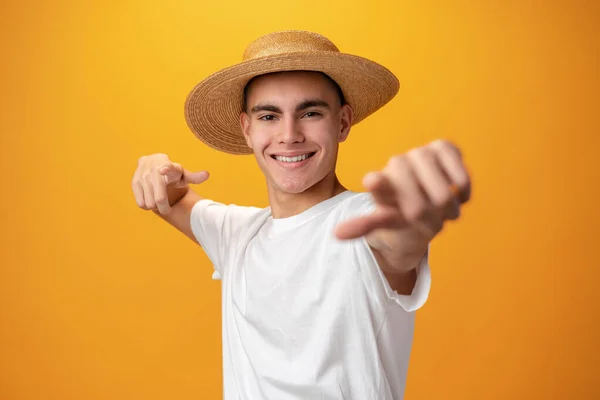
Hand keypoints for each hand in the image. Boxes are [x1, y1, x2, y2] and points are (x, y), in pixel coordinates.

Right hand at [131, 153, 208, 214]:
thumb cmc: (172, 172)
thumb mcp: (182, 174)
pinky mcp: (134, 182)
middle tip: (167, 208)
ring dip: (154, 207)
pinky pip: (140, 203)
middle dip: (164, 208)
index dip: (165, 169)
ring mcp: (143, 176)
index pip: (167, 167)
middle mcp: (154, 169)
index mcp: (168, 165)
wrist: (152, 161)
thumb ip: (194, 177)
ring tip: (158, 200)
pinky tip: (149, 199)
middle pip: (159, 199)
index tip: (161, 170)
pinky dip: (146, 206)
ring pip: (149, 203)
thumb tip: (207, 175)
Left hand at [335, 140, 470, 244]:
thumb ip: (363, 225)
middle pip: (418, 204)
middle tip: (423, 218)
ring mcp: (421, 153)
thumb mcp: (381, 222)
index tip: (372, 182)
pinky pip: (461, 177)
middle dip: (422, 217)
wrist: (426, 199)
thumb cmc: (399, 212)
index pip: (379, 183)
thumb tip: (336, 234)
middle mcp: (398, 164)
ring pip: (441, 194)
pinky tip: (458, 196)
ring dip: (444, 209)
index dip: (379, 184)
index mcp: (379, 182)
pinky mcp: (444, 147)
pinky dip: (462, 193)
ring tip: (441, 211)